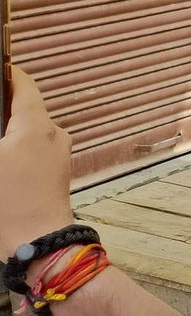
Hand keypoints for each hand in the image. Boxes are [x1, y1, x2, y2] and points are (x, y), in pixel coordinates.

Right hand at [0, 68, 75, 252]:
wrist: (37, 242)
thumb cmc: (8, 205)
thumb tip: (3, 126)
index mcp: (36, 125)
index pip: (22, 83)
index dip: (5, 73)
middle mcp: (54, 133)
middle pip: (24, 106)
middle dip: (2, 107)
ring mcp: (59, 151)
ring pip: (29, 128)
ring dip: (9, 130)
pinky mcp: (58, 168)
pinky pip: (34, 146)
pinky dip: (16, 145)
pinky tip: (3, 157)